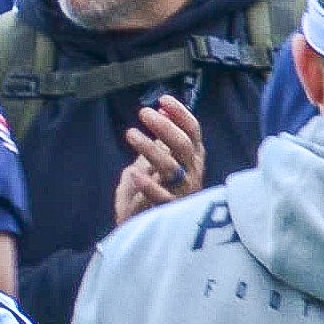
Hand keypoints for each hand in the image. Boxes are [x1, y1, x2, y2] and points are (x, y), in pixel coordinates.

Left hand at [113, 94, 207, 224]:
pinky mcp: (169, 210)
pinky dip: (147, 184)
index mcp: (191, 157)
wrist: (145, 224)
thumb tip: (161, 108)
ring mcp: (182, 192)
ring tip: (130, 134)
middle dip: (164, 127)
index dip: (180, 114)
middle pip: (183, 145)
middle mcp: (191, 172)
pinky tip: (133, 173)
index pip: (192, 131)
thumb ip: (161, 137)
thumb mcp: (155, 157)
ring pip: (171, 167)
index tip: (162, 100)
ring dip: (150, 148)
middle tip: (143, 113)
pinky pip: (161, 196)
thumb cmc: (153, 186)